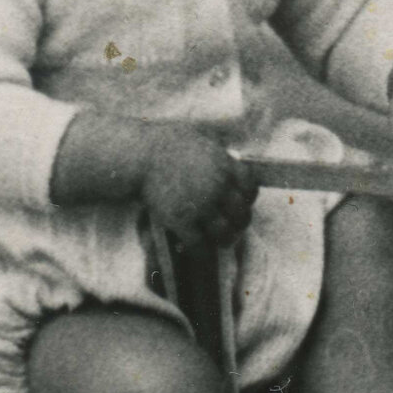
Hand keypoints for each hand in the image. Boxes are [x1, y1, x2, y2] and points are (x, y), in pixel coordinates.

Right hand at [137, 123, 257, 251]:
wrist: (143, 155)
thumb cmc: (169, 142)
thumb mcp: (202, 138)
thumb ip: (218, 152)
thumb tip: (231, 159)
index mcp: (225, 165)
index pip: (250, 187)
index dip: (249, 198)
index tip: (243, 203)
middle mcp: (218, 186)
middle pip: (241, 213)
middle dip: (240, 223)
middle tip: (235, 227)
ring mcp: (201, 205)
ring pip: (224, 233)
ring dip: (226, 241)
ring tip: (222, 243)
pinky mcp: (182, 220)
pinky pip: (199, 245)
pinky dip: (203, 253)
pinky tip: (201, 254)